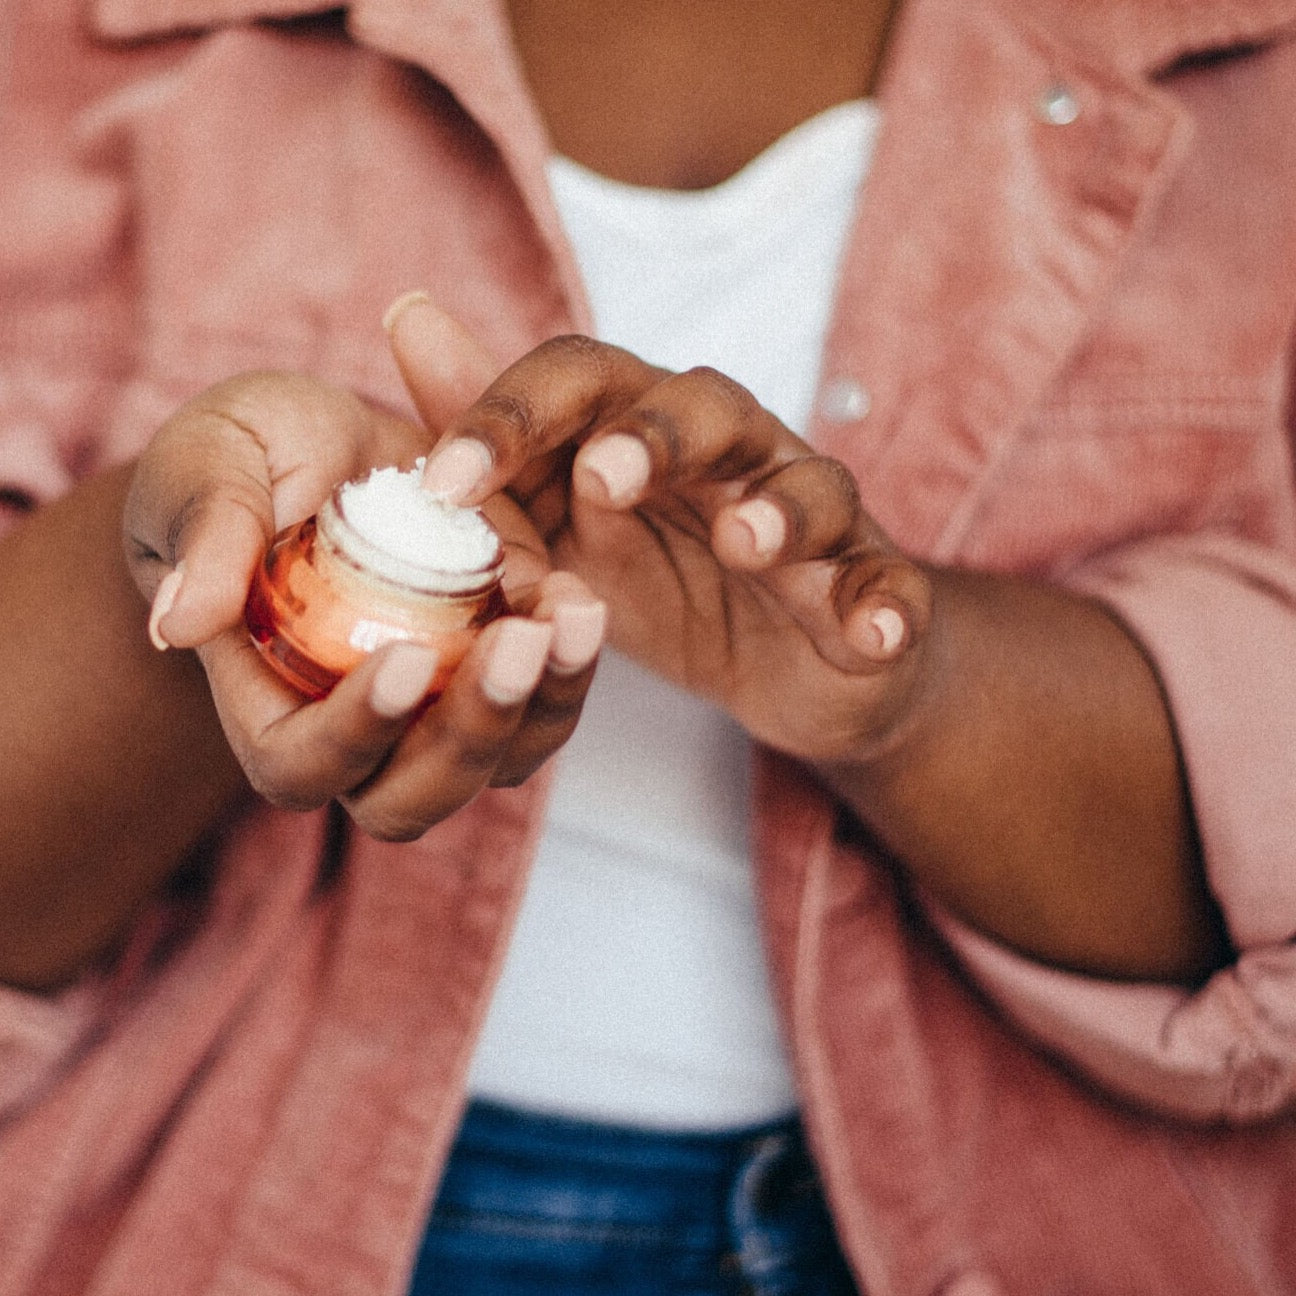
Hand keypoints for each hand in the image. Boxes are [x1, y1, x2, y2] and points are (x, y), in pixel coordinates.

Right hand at [123, 368, 605, 840]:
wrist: (327, 450)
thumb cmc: (245, 461)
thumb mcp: (212, 464)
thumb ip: (205, 533)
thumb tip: (179, 623)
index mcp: (266, 704)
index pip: (303, 763)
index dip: (353, 730)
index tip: (403, 658)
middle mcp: (358, 733)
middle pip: (411, 795)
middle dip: (471, 731)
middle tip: (518, 641)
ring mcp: (436, 710)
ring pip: (498, 761)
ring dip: (544, 701)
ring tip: (575, 614)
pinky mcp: (498, 671)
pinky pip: (545, 702)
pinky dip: (570, 661)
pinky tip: (579, 598)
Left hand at [387, 302, 930, 763]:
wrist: (788, 665)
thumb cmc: (666, 578)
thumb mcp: (568, 520)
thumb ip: (498, 440)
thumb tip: (408, 315)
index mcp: (648, 431)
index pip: (584, 382)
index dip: (513, 417)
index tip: (439, 485)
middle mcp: (737, 454)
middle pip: (709, 409)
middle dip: (658, 436)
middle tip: (605, 478)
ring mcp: (814, 520)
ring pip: (812, 487)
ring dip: (780, 508)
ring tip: (746, 543)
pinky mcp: (872, 587)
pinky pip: (890, 587)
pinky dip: (886, 605)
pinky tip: (873, 632)